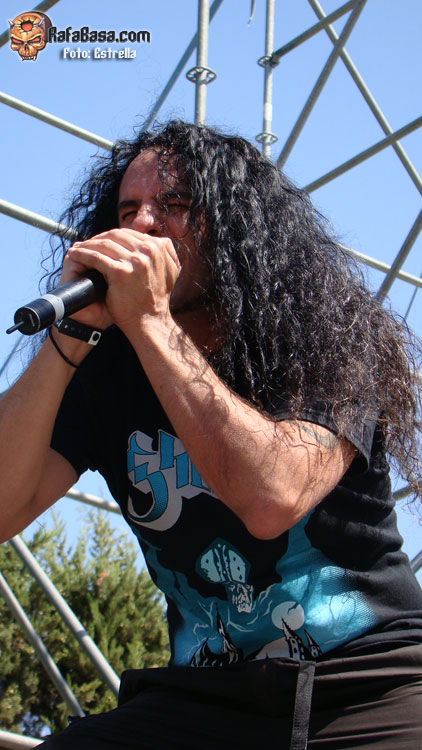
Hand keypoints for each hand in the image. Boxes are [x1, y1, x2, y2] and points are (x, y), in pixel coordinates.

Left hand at [64, 229, 180, 332]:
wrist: (150, 322)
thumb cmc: (156, 300)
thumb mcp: (169, 271)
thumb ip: (164, 254)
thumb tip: (158, 239)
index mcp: (160, 247)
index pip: (130, 234)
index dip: (113, 236)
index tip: (103, 241)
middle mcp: (149, 251)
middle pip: (116, 235)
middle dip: (99, 238)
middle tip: (87, 243)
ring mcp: (135, 261)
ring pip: (104, 244)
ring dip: (87, 244)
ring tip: (78, 248)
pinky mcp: (120, 272)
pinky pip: (95, 257)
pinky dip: (82, 254)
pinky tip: (74, 255)